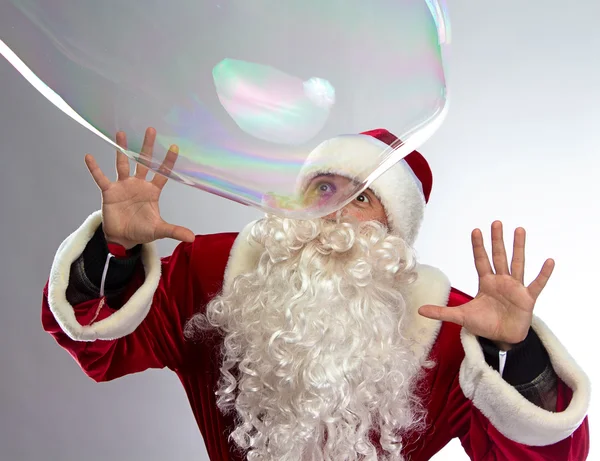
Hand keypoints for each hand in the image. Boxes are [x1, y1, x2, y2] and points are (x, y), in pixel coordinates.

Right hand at [84, 127, 194, 248]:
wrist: (123, 238)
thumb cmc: (142, 231)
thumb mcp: (159, 231)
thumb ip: (174, 231)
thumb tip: (192, 238)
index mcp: (152, 191)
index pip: (162, 173)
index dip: (168, 161)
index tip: (175, 146)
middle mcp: (138, 184)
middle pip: (144, 162)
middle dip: (147, 147)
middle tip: (151, 130)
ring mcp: (123, 186)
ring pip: (123, 164)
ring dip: (122, 150)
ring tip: (121, 133)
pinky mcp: (109, 192)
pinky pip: (101, 178)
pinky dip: (95, 169)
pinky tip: (89, 157)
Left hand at [418, 221, 554, 349]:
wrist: (502, 339)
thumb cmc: (484, 324)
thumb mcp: (461, 316)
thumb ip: (442, 312)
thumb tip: (419, 310)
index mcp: (486, 283)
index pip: (481, 260)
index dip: (478, 246)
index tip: (476, 230)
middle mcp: (501, 281)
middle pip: (499, 257)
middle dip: (497, 240)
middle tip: (496, 222)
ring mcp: (515, 288)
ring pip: (517, 264)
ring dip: (519, 247)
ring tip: (520, 230)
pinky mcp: (527, 299)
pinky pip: (537, 284)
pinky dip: (543, 274)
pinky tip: (549, 261)